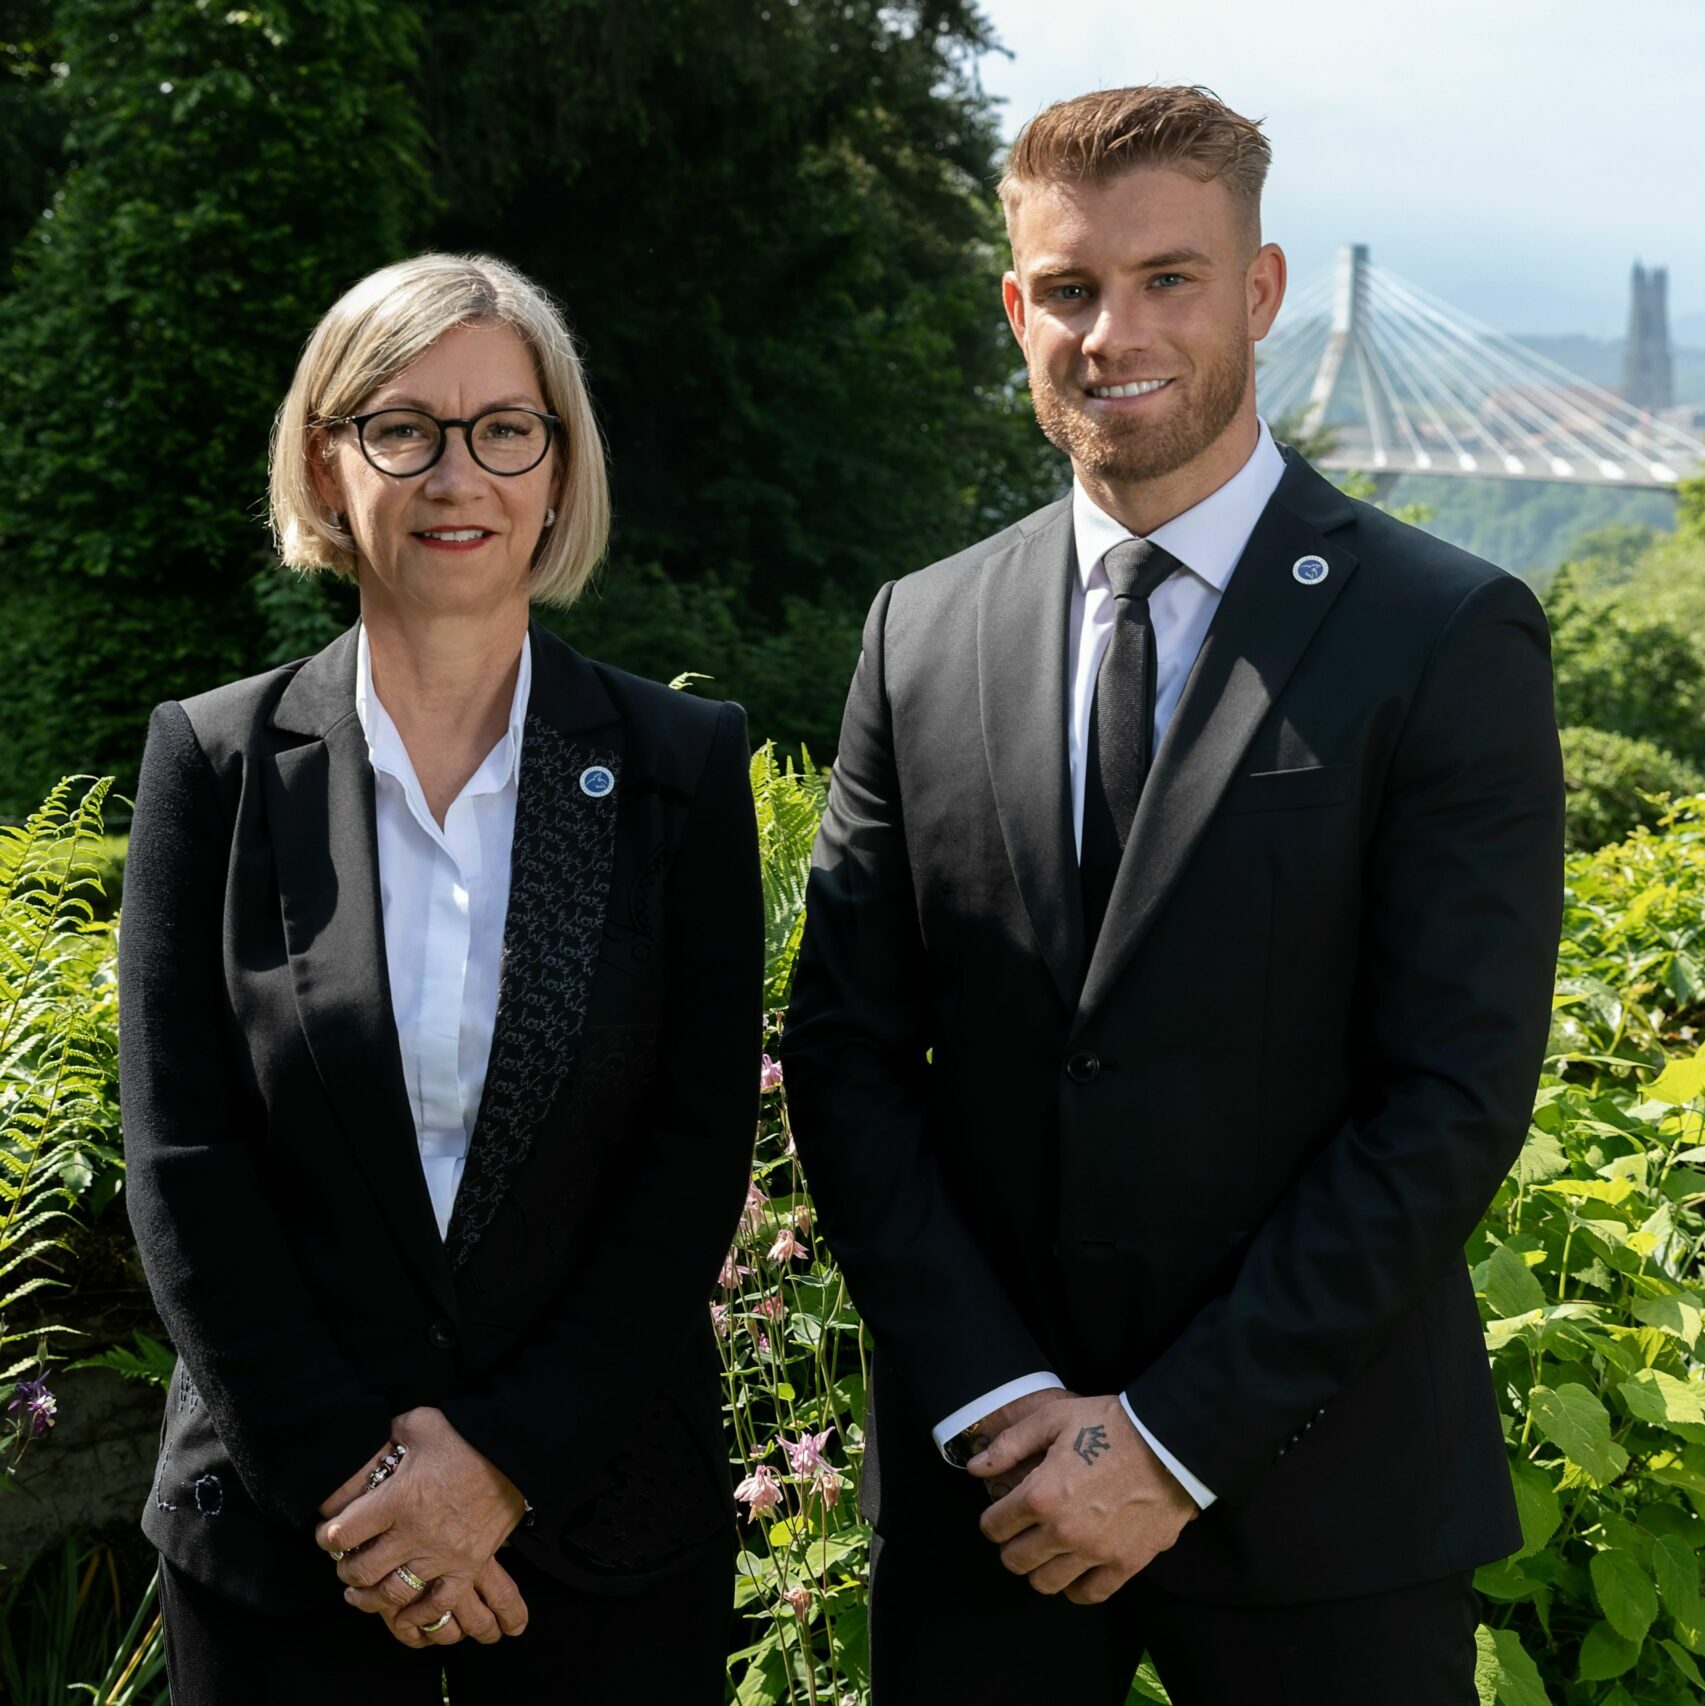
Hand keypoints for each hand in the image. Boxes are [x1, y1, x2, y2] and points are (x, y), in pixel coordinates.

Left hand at [314, 1407, 527, 1634]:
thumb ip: (389, 1433)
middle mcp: (415, 1533)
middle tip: (344, 1564)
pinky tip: (403, 1613)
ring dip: (369, 1598)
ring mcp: (442, 1555)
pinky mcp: (467, 1566)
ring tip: (360, 1594)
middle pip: (362, 1571)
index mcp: (399, 1498)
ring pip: (392, 1594)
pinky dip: (417, 1616)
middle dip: (345, 1571)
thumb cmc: (465, 1436)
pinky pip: (437, 1606)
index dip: (327, 1536)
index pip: (343, 1534)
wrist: (516, 1452)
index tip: (327, 1534)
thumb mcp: (420, 1423)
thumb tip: (372, 1440)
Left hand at [969, 1394, 1197, 1604]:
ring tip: (1047, 1551)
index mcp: (1041, 1495)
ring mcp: (1095, 1552)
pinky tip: (1075, 1569)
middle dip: (1010, 1547)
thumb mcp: (1053, 1418)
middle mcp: (1063, 1531)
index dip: (992, 1519)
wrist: (1169, 1442)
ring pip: (1046, 1583)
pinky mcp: (1125, 1563)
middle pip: (1015, 1561)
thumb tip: (975, 1467)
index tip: (1001, 1513)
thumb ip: (1009, 1445)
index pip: (995, 1526)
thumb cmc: (1110, 1424)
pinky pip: (1088, 1594)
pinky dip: (1075, 1587)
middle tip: (1021, 1533)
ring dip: (1039, 1568)